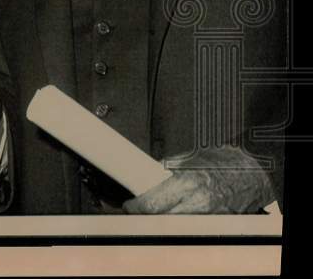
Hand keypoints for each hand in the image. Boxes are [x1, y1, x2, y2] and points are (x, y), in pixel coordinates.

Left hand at [123, 146, 275, 213]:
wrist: (254, 170)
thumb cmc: (225, 161)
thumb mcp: (190, 158)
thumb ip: (169, 169)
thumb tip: (150, 174)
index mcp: (188, 183)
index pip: (153, 203)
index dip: (136, 207)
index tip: (129, 206)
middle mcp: (198, 202)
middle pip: (162, 218)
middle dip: (146, 215)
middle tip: (137, 210)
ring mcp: (209, 215)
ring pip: (176, 224)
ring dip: (164, 218)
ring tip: (157, 210)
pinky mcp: (217, 222)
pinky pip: (193, 224)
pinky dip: (182, 220)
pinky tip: (178, 212)